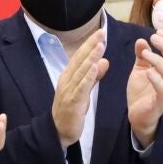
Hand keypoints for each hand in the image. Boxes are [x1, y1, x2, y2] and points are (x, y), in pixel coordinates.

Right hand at [52, 29, 107, 145]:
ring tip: (100, 45)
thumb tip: (104, 60)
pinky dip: (88, 76)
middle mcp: (67, 80)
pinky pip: (81, 87)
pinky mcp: (73, 102)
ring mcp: (69, 90)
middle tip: (101, 32)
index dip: (90, 44)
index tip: (100, 32)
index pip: (80, 56)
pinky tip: (95, 67)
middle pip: (80, 60)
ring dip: (91, 57)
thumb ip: (94, 76)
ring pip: (81, 71)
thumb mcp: (84, 91)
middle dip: (91, 45)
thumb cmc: (71, 110)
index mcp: (68, 76)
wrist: (59, 131)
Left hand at [127, 31, 162, 145]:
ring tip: (145, 53)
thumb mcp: (139, 69)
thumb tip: (141, 40)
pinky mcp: (160, 102)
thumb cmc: (141, 92)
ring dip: (159, 60)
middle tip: (153, 36)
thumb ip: (142, 55)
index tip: (158, 31)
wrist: (137, 116)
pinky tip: (148, 72)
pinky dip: (157, 79)